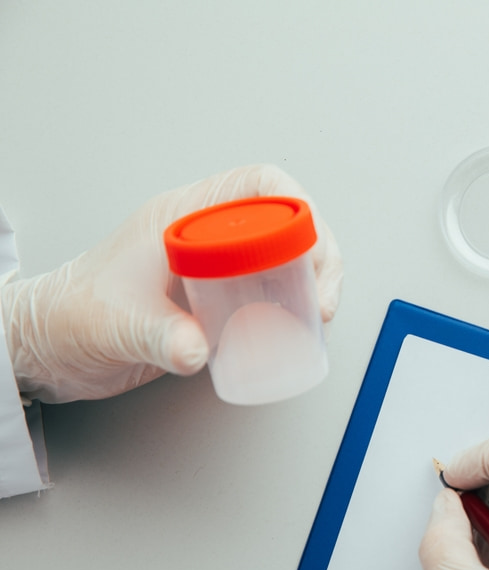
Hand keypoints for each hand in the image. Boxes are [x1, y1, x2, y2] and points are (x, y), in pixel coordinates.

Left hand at [0, 164, 342, 402]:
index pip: (257, 186)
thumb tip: (199, 348)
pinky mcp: (218, 301)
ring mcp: (215, 268)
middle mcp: (205, 236)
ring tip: (317, 316)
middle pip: (285, 222)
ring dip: (310, 282)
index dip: (297, 210)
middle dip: (319, 253)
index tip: (310, 253)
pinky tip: (295, 331)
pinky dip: (291, 308)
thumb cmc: (71, 316)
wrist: (49, 346)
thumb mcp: (115, 325)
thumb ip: (159, 337)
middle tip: (323, 298)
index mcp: (182, 217)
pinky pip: (269, 293)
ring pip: (284, 258)